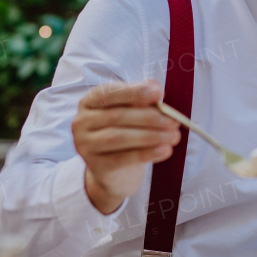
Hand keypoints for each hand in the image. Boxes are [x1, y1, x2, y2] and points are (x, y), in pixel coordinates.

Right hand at [71, 80, 180, 213]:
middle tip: (174, 122)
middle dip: (149, 117)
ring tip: (174, 136)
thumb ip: (143, 98)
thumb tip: (156, 87)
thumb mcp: (133, 112)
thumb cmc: (125, 131)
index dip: (134, 92)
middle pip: (117, 116)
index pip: (109, 93)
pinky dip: (147, 153)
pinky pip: (123, 158)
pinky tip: (165, 150)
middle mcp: (82, 121)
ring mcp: (85, 144)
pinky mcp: (95, 165)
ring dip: (151, 136)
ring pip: (119, 137)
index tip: (158, 94)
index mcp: (89, 101)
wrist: (114, 168)